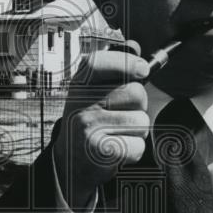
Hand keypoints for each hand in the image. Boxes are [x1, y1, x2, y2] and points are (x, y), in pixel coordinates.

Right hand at [52, 41, 149, 212]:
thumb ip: (113, 71)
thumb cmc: (90, 123)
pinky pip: (139, 145)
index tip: (143, 70)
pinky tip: (117, 150)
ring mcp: (89, 127)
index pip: (98, 63)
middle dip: (138, 105)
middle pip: (135, 93)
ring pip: (141, 121)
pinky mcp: (101, 151)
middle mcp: (80, 104)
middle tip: (120, 115)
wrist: (69, 165)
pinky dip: (134, 151)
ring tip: (117, 134)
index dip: (126, 62)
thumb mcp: (92, 94)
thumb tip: (136, 47)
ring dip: (136, 131)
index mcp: (79, 86)